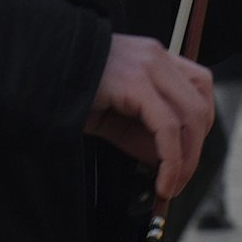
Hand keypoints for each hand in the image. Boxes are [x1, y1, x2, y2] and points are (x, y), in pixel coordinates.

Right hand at [81, 34, 213, 200]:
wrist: (40, 72)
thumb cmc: (73, 92)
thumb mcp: (115, 113)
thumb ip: (142, 133)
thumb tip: (167, 162)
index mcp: (155, 57)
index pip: (200, 87)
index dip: (201, 126)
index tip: (188, 156)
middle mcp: (157, 56)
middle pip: (200, 105)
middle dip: (195, 150)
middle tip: (179, 181)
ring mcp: (149, 66)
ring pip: (190, 116)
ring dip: (186, 159)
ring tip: (171, 185)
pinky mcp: (136, 83)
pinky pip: (167, 127)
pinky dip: (171, 159)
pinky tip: (163, 180)